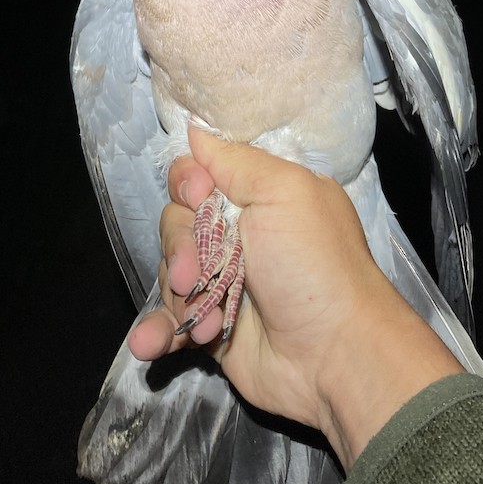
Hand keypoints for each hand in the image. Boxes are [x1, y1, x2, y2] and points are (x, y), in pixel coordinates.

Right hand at [129, 126, 462, 468]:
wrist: (334, 355)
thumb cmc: (314, 265)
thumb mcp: (284, 193)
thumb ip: (235, 161)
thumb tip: (195, 128)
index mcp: (261, 198)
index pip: (199, 176)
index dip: (189, 185)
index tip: (199, 198)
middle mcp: (240, 237)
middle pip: (176, 223)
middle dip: (180, 247)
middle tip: (195, 275)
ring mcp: (222, 284)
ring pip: (169, 272)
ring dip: (178, 296)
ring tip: (205, 322)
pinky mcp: (209, 328)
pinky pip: (166, 322)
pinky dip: (155, 332)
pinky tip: (148, 344)